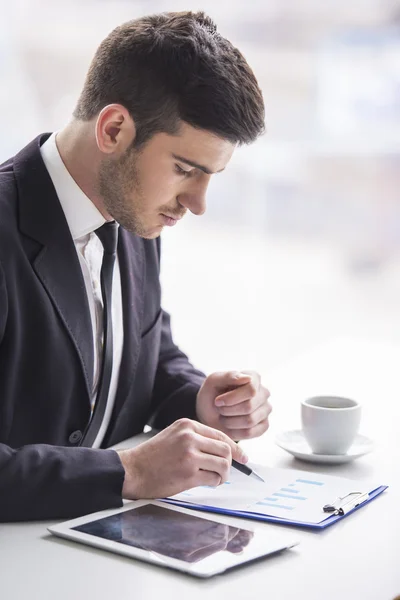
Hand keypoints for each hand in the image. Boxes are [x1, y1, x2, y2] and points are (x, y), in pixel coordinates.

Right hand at [117, 418, 247, 499]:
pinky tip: (208, 483)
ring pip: (223, 464)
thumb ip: (196, 438)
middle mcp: (189, 437)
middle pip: (225, 449)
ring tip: (216, 479)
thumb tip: (224, 449)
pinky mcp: (188, 473)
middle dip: (230, 463)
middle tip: (225, 471)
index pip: (220, 435)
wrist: (132, 470)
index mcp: (187, 425)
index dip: (235, 447)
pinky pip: (213, 478)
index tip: (242, 457)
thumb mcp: (174, 436)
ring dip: (224, 475)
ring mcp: (189, 455)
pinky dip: (215, 482)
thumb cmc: (152, 456)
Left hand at [196, 370, 271, 439]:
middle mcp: (264, 393)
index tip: (217, 401)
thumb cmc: (212, 393)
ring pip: (250, 421)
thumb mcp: (213, 381)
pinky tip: (228, 425)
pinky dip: (234, 432)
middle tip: (219, 409)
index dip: (231, 398)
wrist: (208, 411)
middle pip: (249, 406)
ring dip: (229, 421)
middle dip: (228, 410)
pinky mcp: (264, 426)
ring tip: (222, 416)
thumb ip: (229, 376)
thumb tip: (248, 378)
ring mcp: (266, 410)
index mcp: (254, 377)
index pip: (251, 389)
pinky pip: (250, 433)